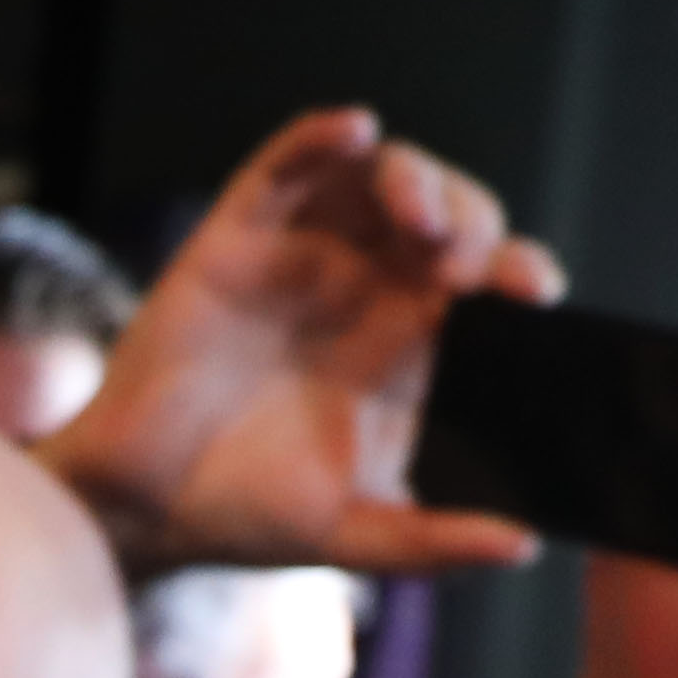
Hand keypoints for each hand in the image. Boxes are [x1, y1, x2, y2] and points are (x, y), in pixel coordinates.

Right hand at [41, 105, 558, 579]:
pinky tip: (357, 131)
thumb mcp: (358, 534)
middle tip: (465, 265)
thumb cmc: (251, 515)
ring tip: (419, 217)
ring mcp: (306, 255)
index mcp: (415, 346)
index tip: (532, 297)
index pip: (489, 287)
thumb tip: (522, 547)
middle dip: (471, 222)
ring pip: (378, 176)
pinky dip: (322, 137)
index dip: (520, 275)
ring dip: (414, 177)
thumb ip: (436, 540)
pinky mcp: (240, 236)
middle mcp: (370, 288)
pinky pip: (287, 165)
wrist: (145, 509)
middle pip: (449, 216)